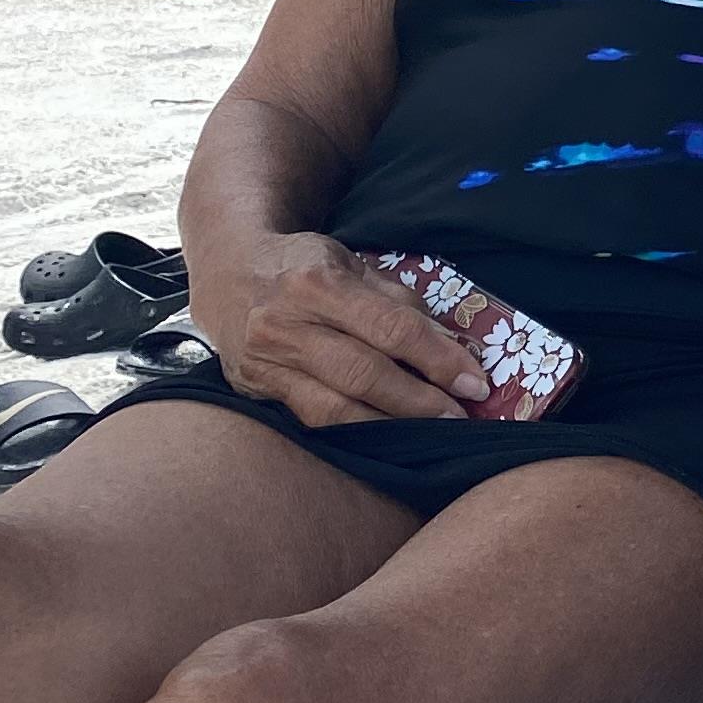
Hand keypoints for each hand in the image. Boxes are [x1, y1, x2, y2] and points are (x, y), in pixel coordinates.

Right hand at [200, 230, 484, 426]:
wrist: (227, 271)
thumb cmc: (304, 266)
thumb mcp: (353, 265)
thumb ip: (401, 304)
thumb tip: (454, 347)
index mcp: (317, 282)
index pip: (390, 328)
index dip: (438, 360)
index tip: (475, 383)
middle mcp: (285, 324)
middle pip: (363, 374)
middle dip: (420, 402)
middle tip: (461, 417)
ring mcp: (264, 362)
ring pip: (334, 408)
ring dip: (391, 426)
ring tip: (431, 434)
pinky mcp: (254, 389)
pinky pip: (311, 420)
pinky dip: (355, 431)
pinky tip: (388, 437)